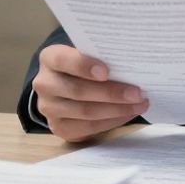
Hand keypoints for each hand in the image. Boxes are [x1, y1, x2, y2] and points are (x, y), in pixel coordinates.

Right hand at [32, 45, 148, 142]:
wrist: (66, 88)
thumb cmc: (84, 66)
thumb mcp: (87, 55)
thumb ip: (101, 57)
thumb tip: (132, 65)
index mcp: (49, 58)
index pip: (63, 60)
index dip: (83, 66)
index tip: (106, 71)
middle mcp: (44, 83)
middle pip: (78, 90)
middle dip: (111, 93)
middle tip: (137, 93)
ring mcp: (49, 108)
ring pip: (85, 111)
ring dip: (117, 109)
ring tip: (139, 104)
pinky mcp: (58, 128)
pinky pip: (88, 127)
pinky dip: (112, 121)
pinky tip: (128, 114)